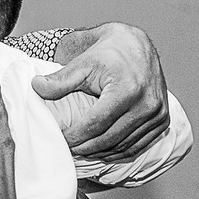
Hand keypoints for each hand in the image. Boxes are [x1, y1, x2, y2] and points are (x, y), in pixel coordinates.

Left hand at [32, 22, 168, 160]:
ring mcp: (158, 115)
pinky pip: (137, 146)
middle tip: (66, 149)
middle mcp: (147, 104)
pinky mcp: (162, 121)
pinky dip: (117, 152)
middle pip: (109, 140)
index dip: (74, 136)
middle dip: (84, 148)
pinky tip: (101, 151)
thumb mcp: (83, 63)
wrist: (137, 45)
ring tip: (80, 151)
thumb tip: (36, 88)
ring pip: (123, 147)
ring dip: (100, 153)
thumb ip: (60, 79)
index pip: (95, 125)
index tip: (59, 139)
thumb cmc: (109, 52)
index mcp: (128, 89)